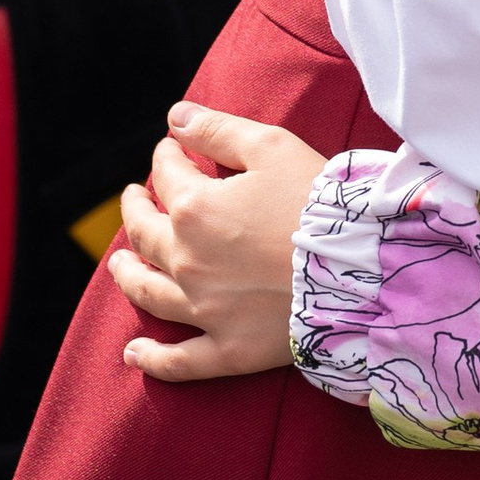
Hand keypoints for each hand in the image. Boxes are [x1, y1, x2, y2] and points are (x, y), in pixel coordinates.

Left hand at [108, 104, 327, 382]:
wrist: (360, 268)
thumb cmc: (319, 201)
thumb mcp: (271, 147)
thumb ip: (217, 129)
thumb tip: (175, 118)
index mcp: (194, 210)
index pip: (167, 176)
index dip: (167, 156)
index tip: (173, 148)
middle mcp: (187, 262)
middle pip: (145, 234)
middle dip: (135, 209)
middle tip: (134, 198)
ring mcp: (204, 310)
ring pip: (149, 294)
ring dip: (127, 276)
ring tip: (119, 265)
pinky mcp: (228, 349)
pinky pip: (179, 361)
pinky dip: (153, 359)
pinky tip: (134, 354)